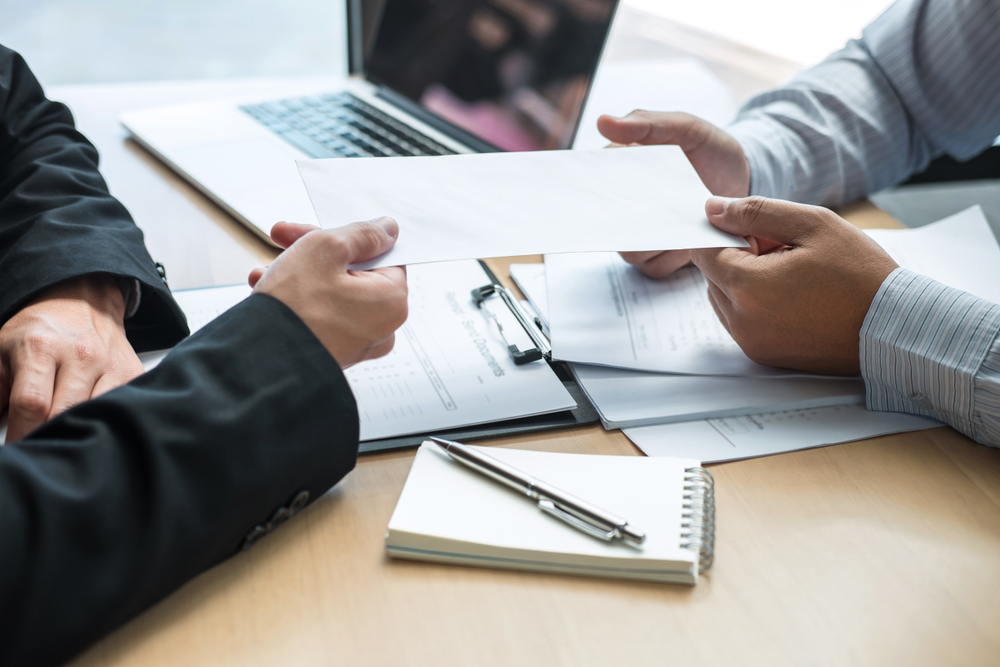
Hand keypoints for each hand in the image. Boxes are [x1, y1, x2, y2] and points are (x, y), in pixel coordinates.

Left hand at [0, 274, 143, 441]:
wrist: (82, 301)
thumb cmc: (38, 331)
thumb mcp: (1, 352)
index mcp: (42, 347)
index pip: (32, 403)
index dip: (20, 434)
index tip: (17, 449)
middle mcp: (82, 355)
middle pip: (65, 414)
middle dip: (48, 436)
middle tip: (38, 444)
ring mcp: (111, 366)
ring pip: (96, 417)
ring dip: (79, 431)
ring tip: (64, 433)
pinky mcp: (132, 374)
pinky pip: (119, 410)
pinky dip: (102, 421)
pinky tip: (89, 419)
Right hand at [249, 217, 407, 367]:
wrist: (260, 360)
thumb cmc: (295, 309)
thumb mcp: (326, 248)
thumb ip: (361, 234)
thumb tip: (386, 229)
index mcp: (392, 300)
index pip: (379, 253)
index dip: (346, 237)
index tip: (319, 231)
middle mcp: (382, 326)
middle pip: (354, 271)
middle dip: (315, 252)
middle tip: (285, 240)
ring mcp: (359, 343)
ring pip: (333, 291)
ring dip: (300, 273)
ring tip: (268, 269)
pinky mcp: (335, 351)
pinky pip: (323, 314)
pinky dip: (300, 299)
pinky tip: (270, 288)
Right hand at [598, 110, 750, 278]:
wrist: (741, 180)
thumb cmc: (709, 151)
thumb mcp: (685, 128)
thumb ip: (647, 123)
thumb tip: (602, 122)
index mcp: (619, 174)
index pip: (593, 186)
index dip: (596, 191)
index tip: (617, 191)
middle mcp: (624, 209)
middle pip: (609, 226)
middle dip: (631, 221)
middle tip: (658, 210)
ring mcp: (640, 236)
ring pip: (630, 251)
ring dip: (657, 240)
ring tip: (686, 223)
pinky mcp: (659, 258)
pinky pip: (654, 267)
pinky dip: (673, 257)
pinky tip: (693, 240)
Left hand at [690, 196, 898, 374]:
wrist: (896, 327)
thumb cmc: (861, 274)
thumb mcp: (812, 224)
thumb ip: (756, 212)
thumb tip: (713, 208)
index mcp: (748, 288)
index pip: (705, 252)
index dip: (728, 233)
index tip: (759, 228)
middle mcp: (742, 322)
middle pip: (712, 277)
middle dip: (737, 257)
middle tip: (785, 251)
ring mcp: (752, 343)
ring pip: (724, 299)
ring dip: (744, 281)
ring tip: (791, 274)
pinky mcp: (764, 356)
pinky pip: (741, 321)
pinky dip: (754, 304)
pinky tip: (793, 296)